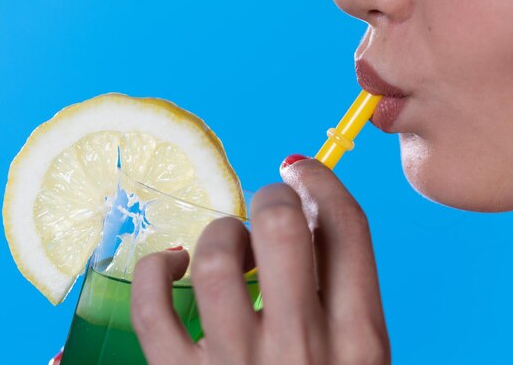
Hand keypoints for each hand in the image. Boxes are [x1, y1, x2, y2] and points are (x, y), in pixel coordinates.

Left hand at [131, 159, 389, 364]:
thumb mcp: (360, 360)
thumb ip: (344, 295)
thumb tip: (312, 213)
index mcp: (362, 342)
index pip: (348, 230)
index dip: (322, 182)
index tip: (301, 171)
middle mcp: (304, 348)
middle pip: (281, 227)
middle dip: (271, 197)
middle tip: (266, 204)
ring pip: (215, 255)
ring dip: (218, 233)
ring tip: (225, 246)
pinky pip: (154, 303)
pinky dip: (156, 268)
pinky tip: (172, 264)